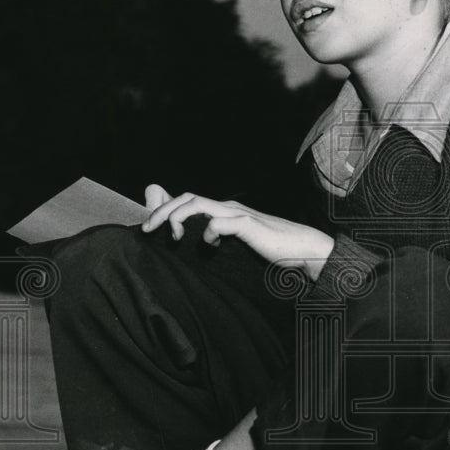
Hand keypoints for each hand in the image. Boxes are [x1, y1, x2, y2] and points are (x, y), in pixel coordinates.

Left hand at [141, 185, 333, 280]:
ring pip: (198, 204)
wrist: (302, 251)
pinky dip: (209, 232)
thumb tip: (195, 242)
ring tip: (171, 238)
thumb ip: (216, 241)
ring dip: (176, 218)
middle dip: (161, 212)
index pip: (187, 200)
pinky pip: (220, 223)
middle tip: (146, 231)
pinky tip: (211, 247)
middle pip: (187, 197)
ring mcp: (238, 214)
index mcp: (223, 211)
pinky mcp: (249, 225)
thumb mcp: (236, 247)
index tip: (147, 227)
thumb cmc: (270, 251)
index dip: (163, 207)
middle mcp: (227, 208)